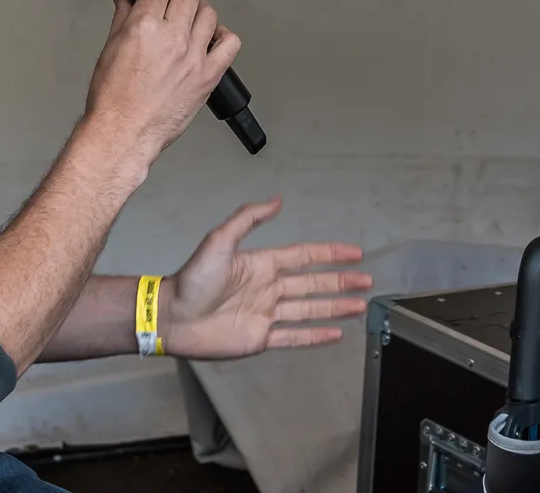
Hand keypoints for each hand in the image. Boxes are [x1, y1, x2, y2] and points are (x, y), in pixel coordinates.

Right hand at [83, 0, 240, 163]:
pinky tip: (211, 37)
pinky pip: (230, 43)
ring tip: (190, 13)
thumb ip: (123, 16)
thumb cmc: (113, 99)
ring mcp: (194, 56)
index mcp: (144, 26)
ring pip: (209, 13)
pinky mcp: (209, 75)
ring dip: (199, 7)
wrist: (123, 132)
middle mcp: (173, 38)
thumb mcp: (110, 48)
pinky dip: (223, 34)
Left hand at [160, 197, 372, 358]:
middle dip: (341, 281)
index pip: (304, 256)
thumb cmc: (192, 278)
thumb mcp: (219, 240)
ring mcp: (267, 314)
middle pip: (314, 283)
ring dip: (335, 307)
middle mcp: (269, 288)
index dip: (330, 254)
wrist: (172, 317)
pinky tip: (334, 333)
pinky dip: (315, 335)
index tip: (355, 253)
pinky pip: (294, 336)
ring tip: (359, 306)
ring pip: (309, 309)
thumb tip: (278, 200)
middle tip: (367, 281)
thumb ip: (249, 219)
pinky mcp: (261, 338)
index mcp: (263, 264)